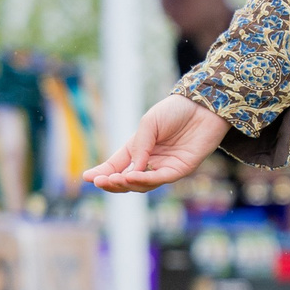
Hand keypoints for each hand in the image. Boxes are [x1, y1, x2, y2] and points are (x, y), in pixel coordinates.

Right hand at [85, 95, 230, 193]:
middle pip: (127, 180)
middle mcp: (150, 161)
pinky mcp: (181, 169)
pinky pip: (161, 178)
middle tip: (99, 182)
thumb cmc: (174, 111)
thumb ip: (139, 146)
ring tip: (115, 179)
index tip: (86, 178)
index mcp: (137, 149)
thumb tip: (130, 170)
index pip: (116, 166)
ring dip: (127, 183)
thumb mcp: (148, 124)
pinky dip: (145, 179)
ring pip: (143, 183)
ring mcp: (165, 167)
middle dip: (112, 182)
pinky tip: (132, 177)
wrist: (203, 106)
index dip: (102, 173)